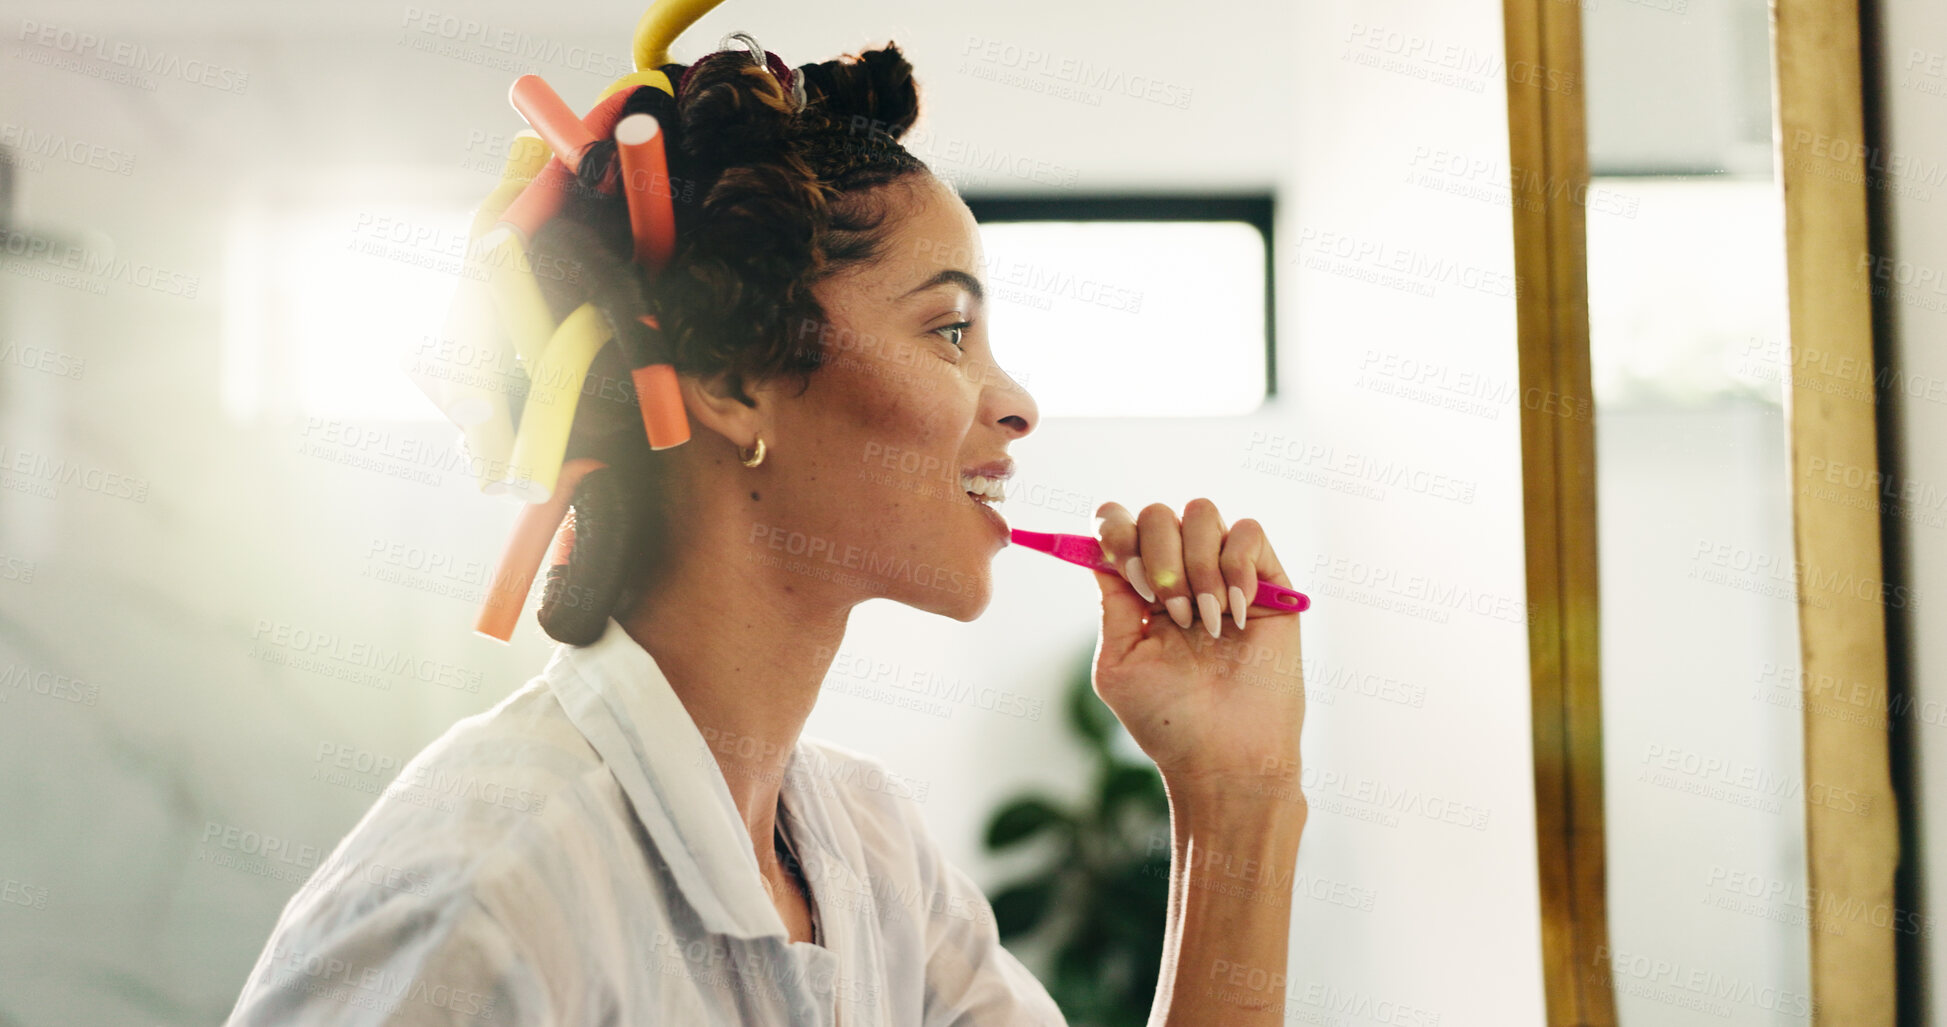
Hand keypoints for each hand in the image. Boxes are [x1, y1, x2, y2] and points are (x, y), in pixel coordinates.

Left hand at [1089, 499, 1305, 800]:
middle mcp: (1181, 575)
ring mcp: (1226, 576)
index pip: (1121, 526)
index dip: (1115, 531)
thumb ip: (1111, 604)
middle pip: (1158, 513)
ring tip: (1205, 623)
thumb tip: (1101, 552)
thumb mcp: (1118, 663)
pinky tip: (1237, 617)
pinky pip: (1248, 533)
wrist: (1225, 756)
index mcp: (1141, 591)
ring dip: (1196, 566)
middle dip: (1157, 557)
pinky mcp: (1269, 583)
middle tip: (1170, 612)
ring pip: (1202, 513)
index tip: (1123, 571)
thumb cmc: (1169, 720)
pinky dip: (1236, 568)